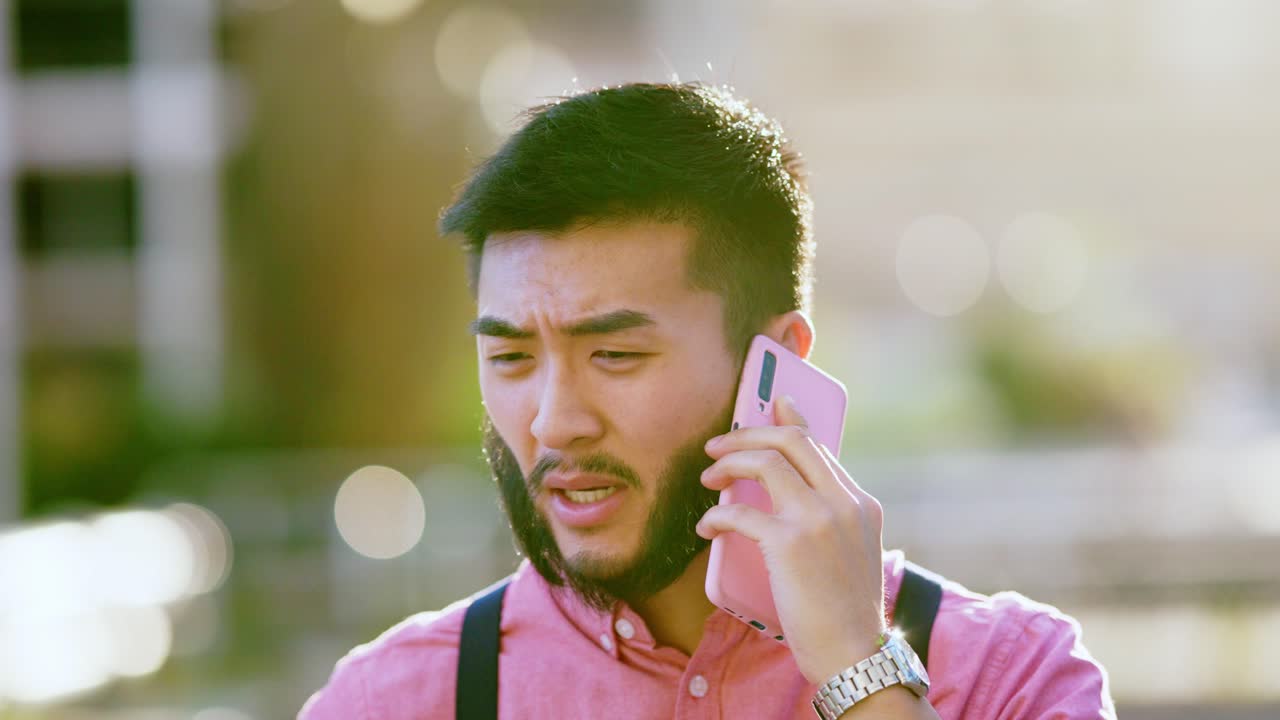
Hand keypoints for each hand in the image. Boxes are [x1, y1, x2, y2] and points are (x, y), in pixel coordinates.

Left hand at [696, 395, 887, 684]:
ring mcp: (818, 520)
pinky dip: (716, 515)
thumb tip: (793, 495)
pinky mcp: (789, 544)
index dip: (788, 422)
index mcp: (861, 503)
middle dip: (748, 434)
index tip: (772, 403)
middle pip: (791, 441)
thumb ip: (831, 520)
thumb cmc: (845, 612)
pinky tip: (707, 527)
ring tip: (708, 480)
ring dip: (729, 464)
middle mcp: (843, 503)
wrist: (855, 654)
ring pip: (765, 463)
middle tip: (717, 446)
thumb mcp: (851, 554)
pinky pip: (740, 513)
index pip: (818, 446)